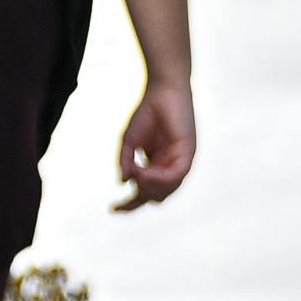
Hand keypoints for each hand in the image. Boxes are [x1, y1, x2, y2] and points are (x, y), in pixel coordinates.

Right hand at [115, 76, 196, 210]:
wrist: (162, 91)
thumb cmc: (147, 113)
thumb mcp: (129, 141)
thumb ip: (125, 161)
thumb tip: (123, 182)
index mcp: (157, 166)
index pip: (146, 193)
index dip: (130, 204)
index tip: (113, 210)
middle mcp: (170, 167)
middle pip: (156, 196)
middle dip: (139, 195)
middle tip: (129, 180)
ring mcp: (180, 162)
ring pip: (166, 190)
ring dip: (148, 186)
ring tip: (136, 173)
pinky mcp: (188, 154)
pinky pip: (174, 176)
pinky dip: (158, 178)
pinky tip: (145, 172)